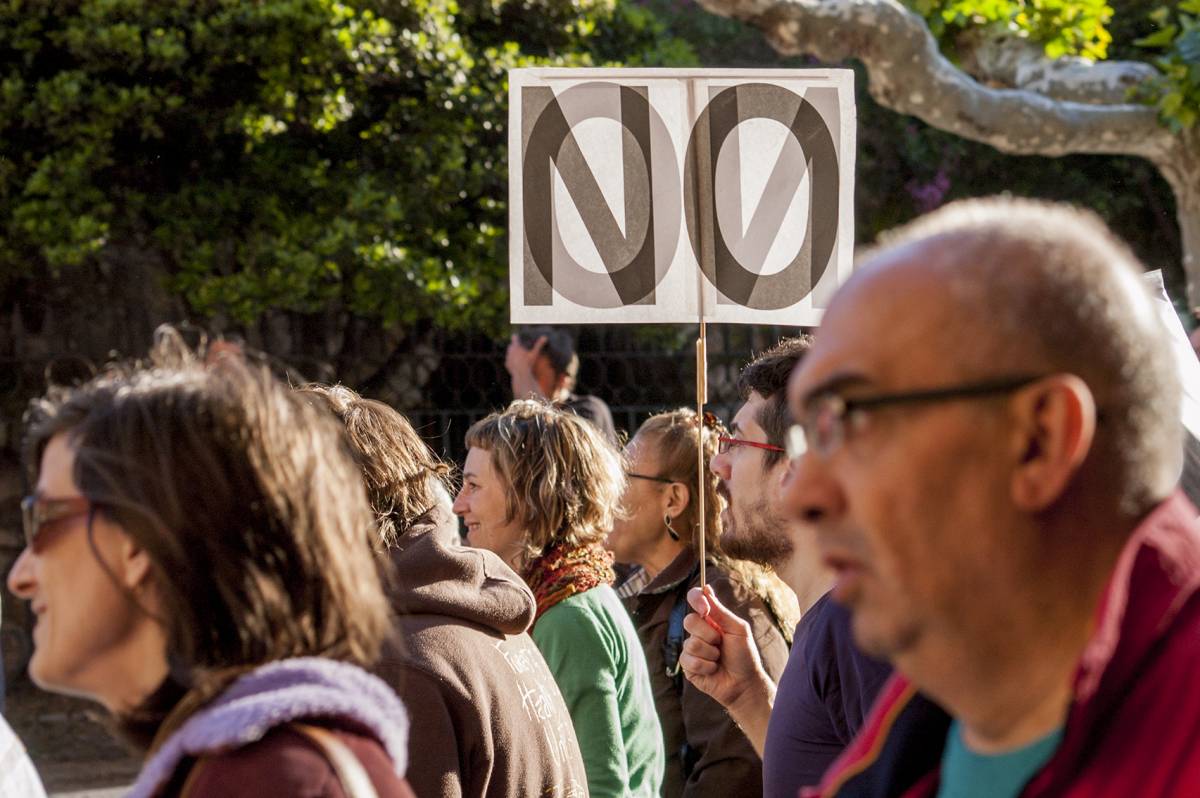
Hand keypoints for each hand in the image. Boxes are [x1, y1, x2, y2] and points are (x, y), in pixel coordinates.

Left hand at [506, 334, 546, 398]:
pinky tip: (516, 365)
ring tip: (518, 356)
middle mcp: (510, 351)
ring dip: (512, 354)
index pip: (514, 338)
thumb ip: (539, 345)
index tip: (515, 335)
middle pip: (511, 346)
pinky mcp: (507, 364)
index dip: (515, 337)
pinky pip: (509, 362)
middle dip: (514, 346)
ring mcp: (508, 357)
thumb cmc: (528, 362)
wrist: (521, 374)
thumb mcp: (534, 353)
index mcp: (516, 346)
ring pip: (509, 353)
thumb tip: (545, 337)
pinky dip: (512, 362)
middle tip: (519, 347)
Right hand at [680, 585, 774, 752]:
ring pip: (690, 642)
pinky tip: (713, 669)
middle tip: (721, 643)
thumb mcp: (737, 629)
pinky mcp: (688, 666)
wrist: (745, 683)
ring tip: (719, 659)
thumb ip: (720, 611)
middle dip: (708, 634)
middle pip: (689, 620)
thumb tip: (706, 588)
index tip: (705, 608)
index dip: (696, 599)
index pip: (695, 600)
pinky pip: (688, 659)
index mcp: (711, 620)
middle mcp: (699, 632)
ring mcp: (692, 649)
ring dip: (710, 652)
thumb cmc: (745, 656)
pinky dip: (705, 666)